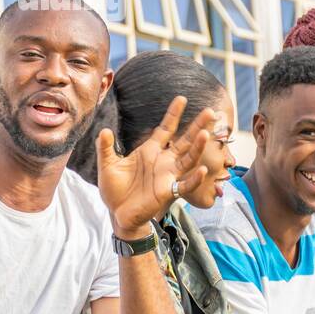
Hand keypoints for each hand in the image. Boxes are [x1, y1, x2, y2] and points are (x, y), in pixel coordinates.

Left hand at [95, 95, 213, 236]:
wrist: (118, 214)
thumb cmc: (115, 189)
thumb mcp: (107, 165)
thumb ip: (106, 148)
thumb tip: (104, 131)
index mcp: (150, 150)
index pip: (165, 128)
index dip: (173, 114)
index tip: (182, 98)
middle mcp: (163, 160)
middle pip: (184, 140)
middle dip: (197, 126)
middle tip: (210, 111)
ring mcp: (167, 175)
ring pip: (188, 159)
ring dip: (197, 147)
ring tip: (205, 134)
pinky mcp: (168, 191)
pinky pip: (185, 184)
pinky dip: (194, 178)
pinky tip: (203, 170)